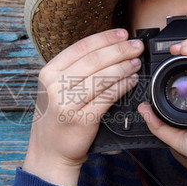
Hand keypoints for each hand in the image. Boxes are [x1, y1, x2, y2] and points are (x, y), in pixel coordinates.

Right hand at [23, 29, 143, 185]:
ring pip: (102, 77)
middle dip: (119, 50)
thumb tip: (106, 49)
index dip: (105, 38)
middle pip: (94, 60)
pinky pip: (107, 97)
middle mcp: (55, 86)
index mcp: (49, 73)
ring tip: (137, 62)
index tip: (122, 33)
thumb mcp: (55, 89)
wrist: (50, 152)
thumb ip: (74, 70)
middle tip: (136, 46)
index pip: (81, 47)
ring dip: (124, 67)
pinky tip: (131, 81)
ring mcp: (67, 103)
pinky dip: (122, 86)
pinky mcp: (82, 119)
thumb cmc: (57, 118)